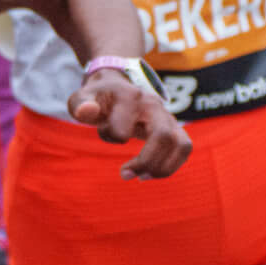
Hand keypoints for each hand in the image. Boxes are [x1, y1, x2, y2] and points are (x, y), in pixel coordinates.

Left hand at [68, 69, 191, 178]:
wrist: (115, 87)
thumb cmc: (96, 98)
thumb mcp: (82, 98)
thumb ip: (81, 105)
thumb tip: (87, 112)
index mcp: (129, 96)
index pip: (124, 129)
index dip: (112, 137)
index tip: (104, 133)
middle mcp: (153, 105)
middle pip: (163, 136)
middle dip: (146, 161)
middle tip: (125, 174)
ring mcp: (166, 115)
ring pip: (181, 144)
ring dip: (162, 168)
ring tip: (142, 177)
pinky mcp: (174, 126)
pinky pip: (184, 148)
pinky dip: (171, 165)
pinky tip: (151, 173)